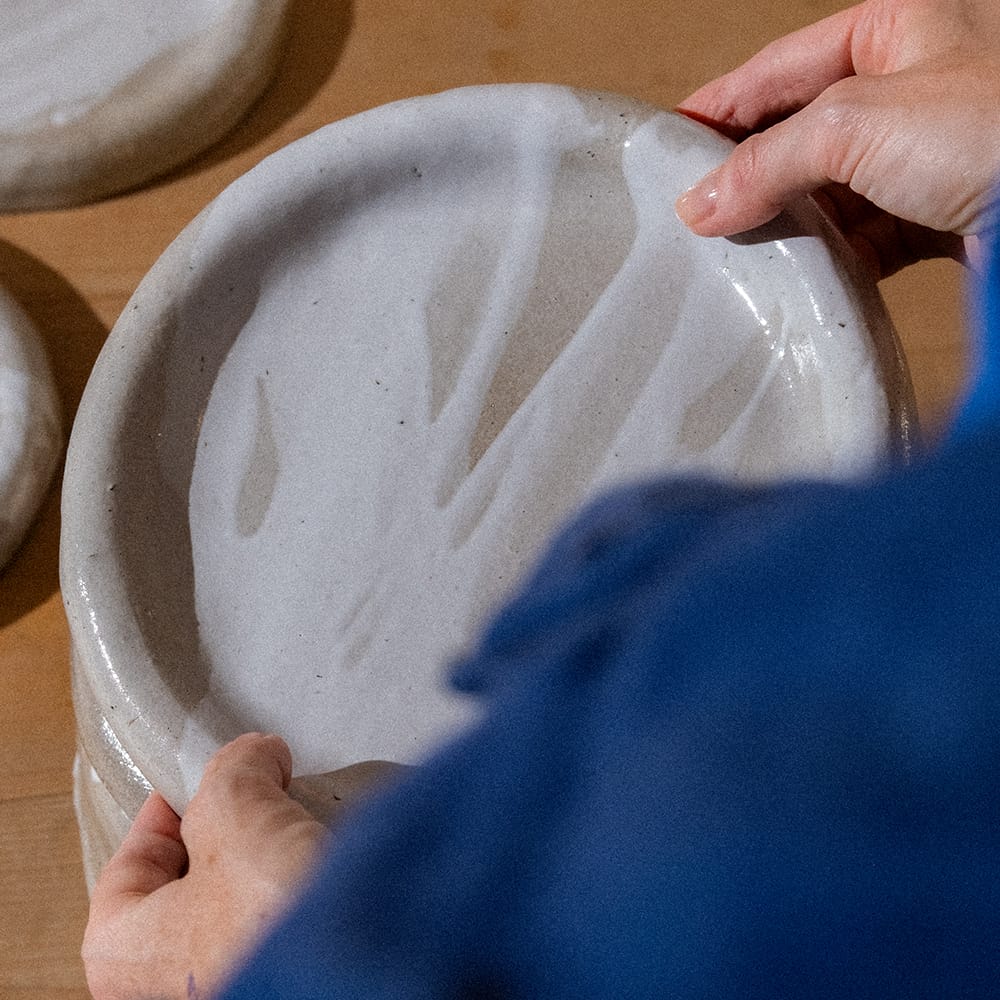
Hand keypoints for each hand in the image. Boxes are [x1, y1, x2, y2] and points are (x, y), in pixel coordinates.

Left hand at [82, 733, 326, 999]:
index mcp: (121, 954)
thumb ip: (236, 765)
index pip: (130, 863)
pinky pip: (284, 924)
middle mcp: (167, 984)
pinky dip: (302, 888)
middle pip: (192, 879)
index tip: (202, 781)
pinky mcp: (286, 976)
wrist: (357, 963)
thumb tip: (259, 756)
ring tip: (301, 827)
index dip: (169, 808)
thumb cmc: (271, 916)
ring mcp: (233, 981)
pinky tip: (328, 861)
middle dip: (234, 830)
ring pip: (242, 902)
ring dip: (273, 857)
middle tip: (261, 798)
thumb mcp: (236, 803)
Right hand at [675, 0, 999, 276]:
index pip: (778, 68)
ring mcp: (928, 153)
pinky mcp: (940, 214)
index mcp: (899, 24)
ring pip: (830, 190)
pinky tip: (800, 273)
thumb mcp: (859, 124)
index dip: (718, 108)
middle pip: (800, 132)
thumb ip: (767, 159)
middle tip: (695, 210)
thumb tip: (700, 202)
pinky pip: (865, 236)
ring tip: (739, 248)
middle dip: (749, 173)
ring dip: (788, 222)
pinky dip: (831, 257)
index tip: (667, 146)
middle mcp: (914, 84)